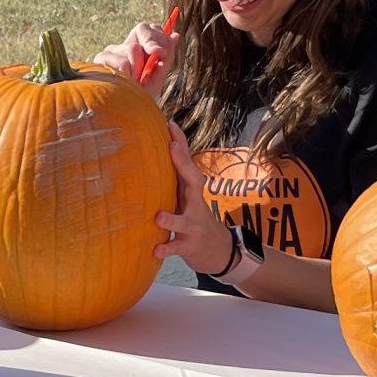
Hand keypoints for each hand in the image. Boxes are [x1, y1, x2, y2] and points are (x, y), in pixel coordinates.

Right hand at [89, 19, 178, 96]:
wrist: (123, 115)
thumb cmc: (139, 97)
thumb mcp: (157, 78)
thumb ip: (166, 58)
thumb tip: (175, 35)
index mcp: (137, 47)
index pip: (148, 28)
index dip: (157, 35)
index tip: (162, 51)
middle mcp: (123, 46)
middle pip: (141, 29)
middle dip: (152, 43)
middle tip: (157, 57)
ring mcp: (110, 51)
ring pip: (132, 48)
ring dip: (139, 69)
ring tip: (134, 84)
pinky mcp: (100, 59)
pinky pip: (121, 63)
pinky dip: (127, 77)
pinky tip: (123, 85)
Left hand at [154, 126, 236, 270]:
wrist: (221, 252)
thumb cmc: (196, 219)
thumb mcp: (189, 197)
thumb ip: (176, 179)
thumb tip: (159, 151)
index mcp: (191, 191)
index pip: (188, 163)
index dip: (181, 143)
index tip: (170, 125)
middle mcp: (194, 204)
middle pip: (193, 182)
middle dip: (183, 164)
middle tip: (172, 148)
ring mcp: (193, 226)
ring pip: (183, 221)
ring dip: (171, 219)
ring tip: (158, 217)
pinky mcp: (190, 246)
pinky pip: (177, 247)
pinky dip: (167, 248)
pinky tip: (155, 249)